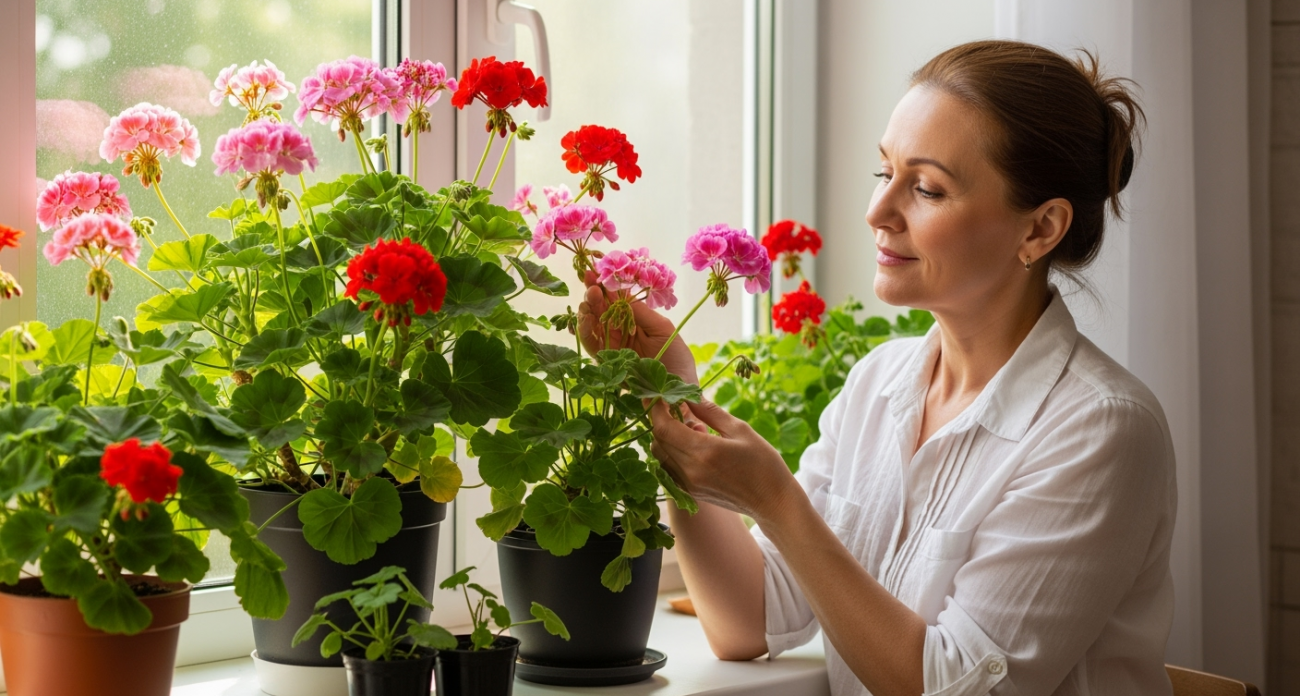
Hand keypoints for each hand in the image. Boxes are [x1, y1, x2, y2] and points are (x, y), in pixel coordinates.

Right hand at [577, 273, 698, 384]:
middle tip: (590, 282)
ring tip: (589, 298)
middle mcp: (619, 332)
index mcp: (634, 321)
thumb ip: (640, 312)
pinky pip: (591, 344)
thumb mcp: (662, 329)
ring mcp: (610, 347)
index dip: (604, 285)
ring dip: (587, 309)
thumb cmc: (676, 358)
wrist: (678, 391)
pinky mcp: (604, 363)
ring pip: (591, 325)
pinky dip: (585, 331)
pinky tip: (586, 318)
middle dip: (593, 294)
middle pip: (599, 310)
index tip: (594, 270)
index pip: (614, 300)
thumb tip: (620, 292)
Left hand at [649, 400, 796, 520]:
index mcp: (704, 452)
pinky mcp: (689, 493)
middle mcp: (690, 471)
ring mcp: (688, 485)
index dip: (656, 408)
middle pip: (657, 440)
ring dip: (666, 437)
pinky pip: (667, 468)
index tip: (658, 394)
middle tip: (678, 406)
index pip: (664, 427)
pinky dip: (671, 452)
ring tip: (692, 428)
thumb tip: (690, 395)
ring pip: (659, 455)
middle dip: (661, 420)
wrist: (772, 501)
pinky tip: (693, 446)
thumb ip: (710, 413)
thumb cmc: (763, 463)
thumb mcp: (740, 430)